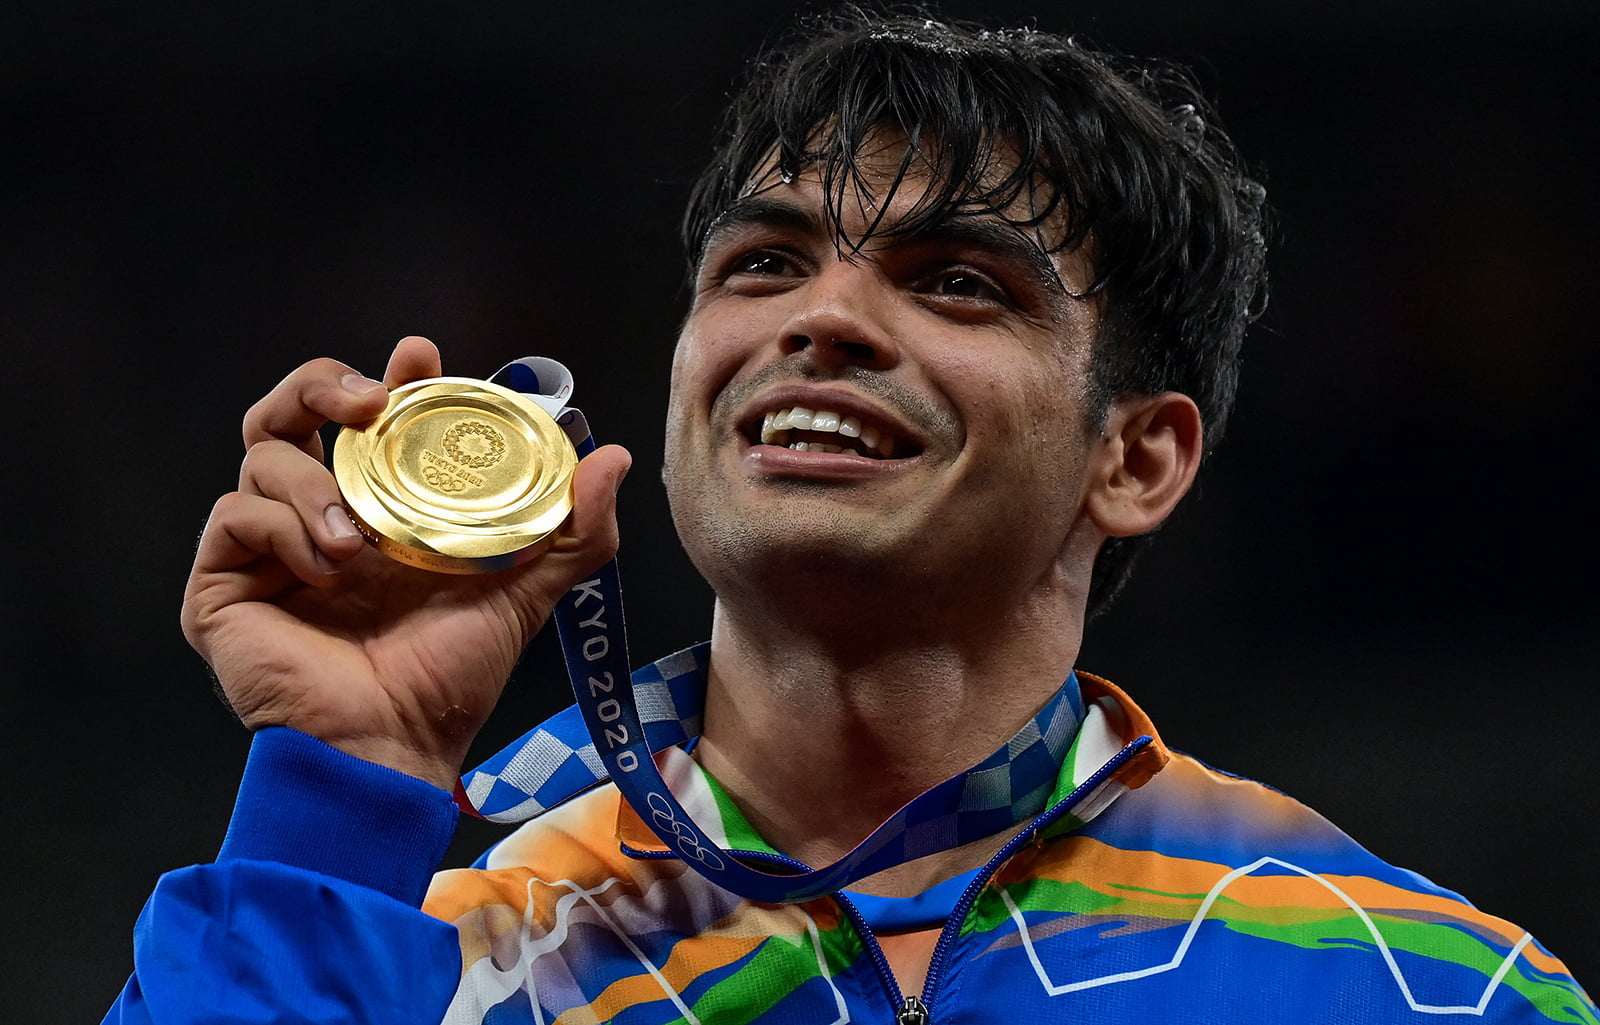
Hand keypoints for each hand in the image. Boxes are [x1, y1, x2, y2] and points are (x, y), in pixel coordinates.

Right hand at [182, 336, 631, 788]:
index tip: (419, 355)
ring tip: (358, 539)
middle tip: (371, 401)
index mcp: (375, 510)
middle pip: (288, 412)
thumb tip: (614, 456)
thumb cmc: (450, 676)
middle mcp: (315, 517)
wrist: (395, 745)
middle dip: (323, 385)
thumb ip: (571, 529)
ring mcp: (265, 549)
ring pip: (261, 455)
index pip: (365, 421)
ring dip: (314, 483)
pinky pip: (235, 516)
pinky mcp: (221, 584)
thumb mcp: (523, 592)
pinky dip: (283, 529)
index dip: (387, 377)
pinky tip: (327, 569)